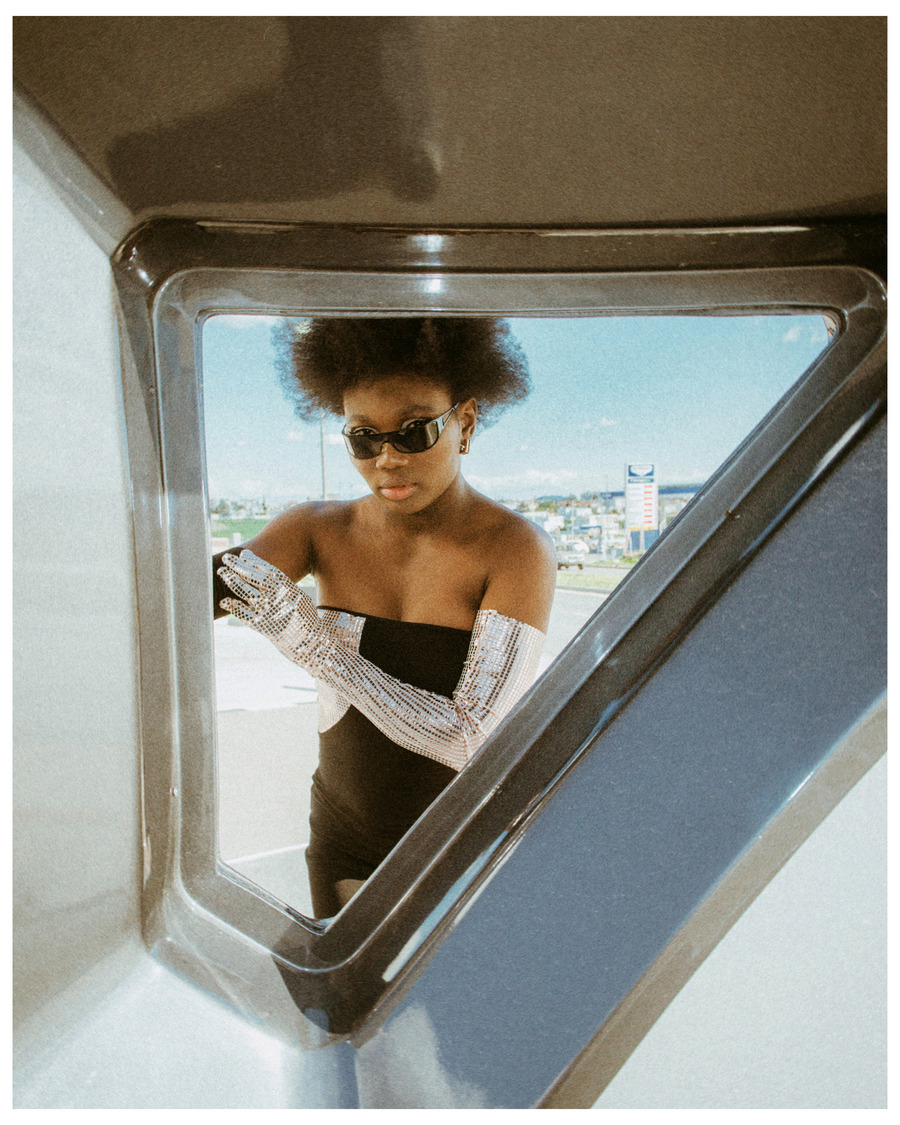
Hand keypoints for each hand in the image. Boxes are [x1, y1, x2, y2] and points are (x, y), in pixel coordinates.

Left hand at [217, 550, 322, 665]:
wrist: (311, 646)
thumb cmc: (305, 621)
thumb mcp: (300, 600)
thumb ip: (284, 588)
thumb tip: (266, 573)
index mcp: (291, 590)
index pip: (269, 570)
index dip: (255, 561)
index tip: (243, 554)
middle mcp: (279, 599)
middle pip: (255, 577)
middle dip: (239, 566)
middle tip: (227, 558)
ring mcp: (270, 613)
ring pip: (247, 592)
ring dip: (233, 580)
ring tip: (222, 572)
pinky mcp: (263, 627)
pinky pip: (244, 615)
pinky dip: (234, 607)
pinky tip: (224, 601)